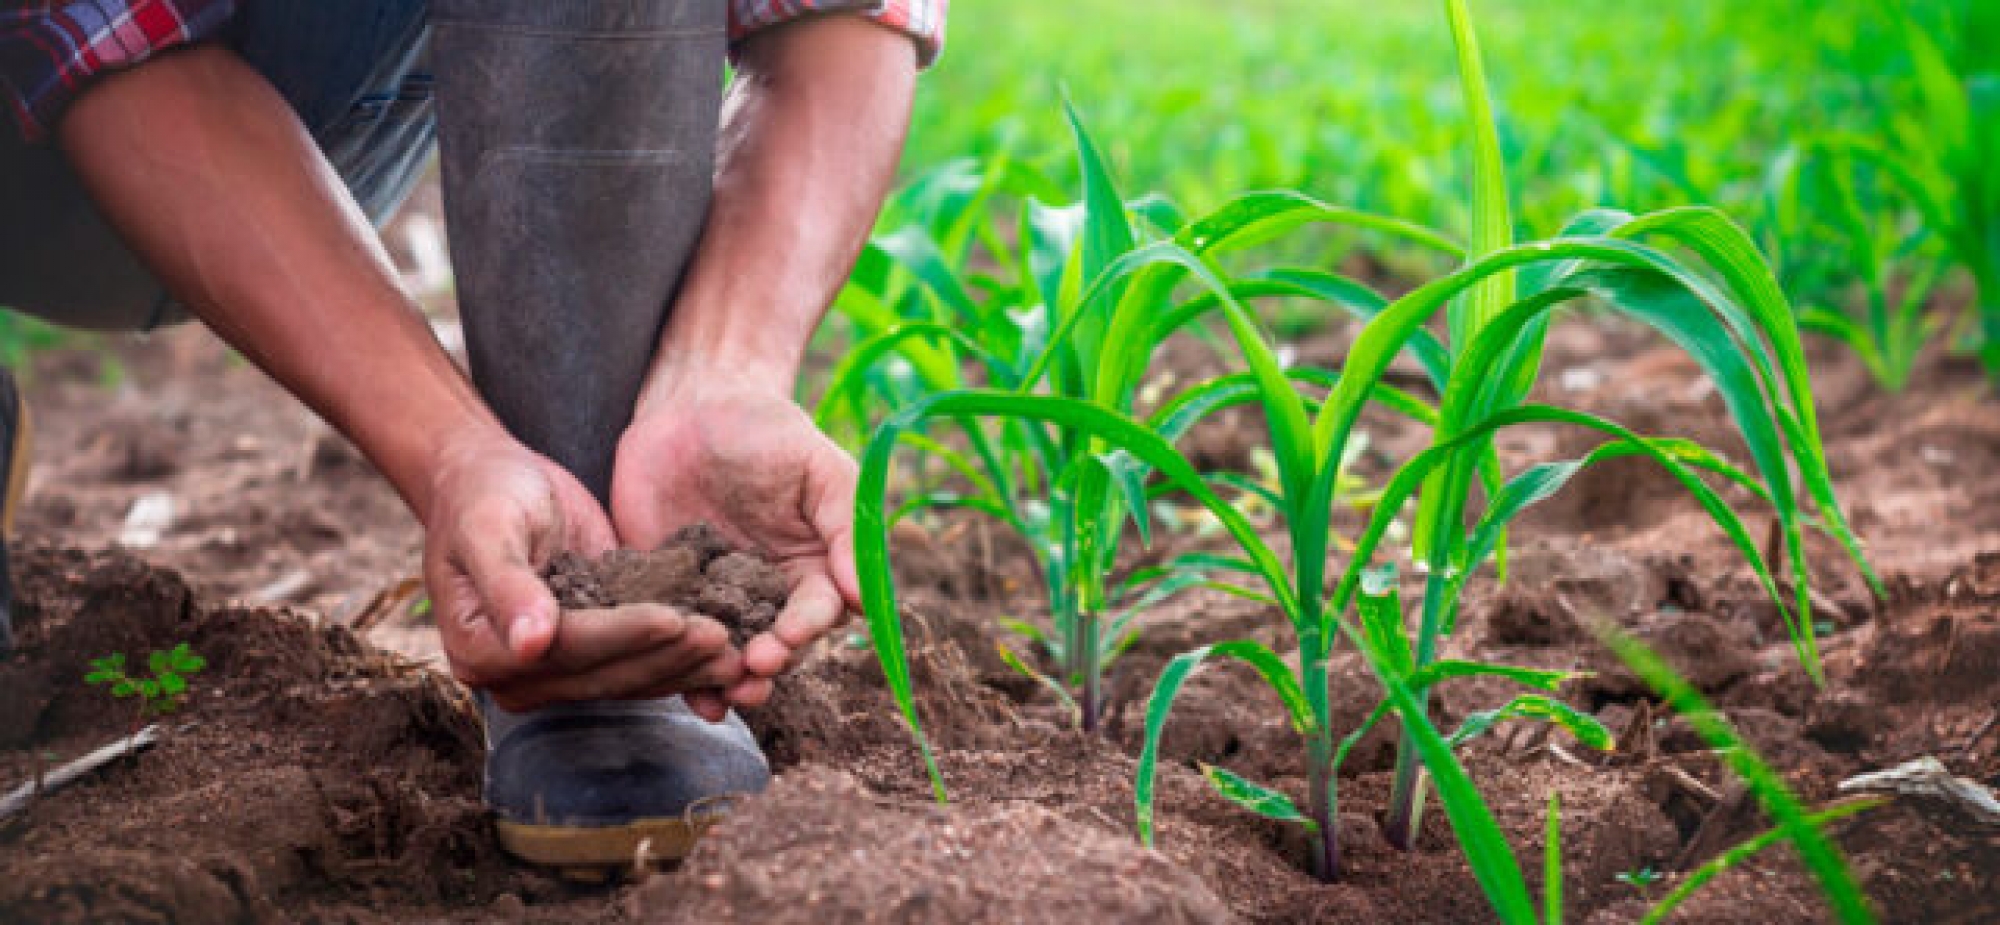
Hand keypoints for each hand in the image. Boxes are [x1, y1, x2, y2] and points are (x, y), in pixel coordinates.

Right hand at [422, 429, 744, 714]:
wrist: (492, 482)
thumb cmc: (484, 494)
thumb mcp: (488, 525)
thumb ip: (507, 583)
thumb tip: (530, 644)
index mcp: (481, 649)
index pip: (567, 650)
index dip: (622, 635)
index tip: (673, 618)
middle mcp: (519, 673)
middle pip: (604, 674)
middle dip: (666, 656)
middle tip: (721, 637)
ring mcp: (557, 670)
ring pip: (629, 678)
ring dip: (683, 666)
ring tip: (734, 651)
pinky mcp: (593, 653)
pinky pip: (640, 665)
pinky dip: (681, 659)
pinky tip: (724, 650)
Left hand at [612, 375, 860, 710]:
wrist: (690, 407)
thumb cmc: (766, 430)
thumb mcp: (818, 466)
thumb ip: (846, 525)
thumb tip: (863, 595)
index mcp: (813, 567)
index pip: (819, 611)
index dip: (806, 629)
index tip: (789, 636)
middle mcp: (769, 594)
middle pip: (777, 646)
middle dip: (767, 664)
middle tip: (753, 670)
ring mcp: (717, 600)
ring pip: (728, 655)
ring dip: (727, 681)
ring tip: (720, 697)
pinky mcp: (668, 598)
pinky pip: (675, 641)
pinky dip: (678, 670)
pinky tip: (680, 692)